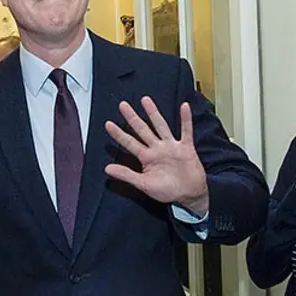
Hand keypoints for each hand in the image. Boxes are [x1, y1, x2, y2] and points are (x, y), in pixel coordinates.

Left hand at [105, 97, 208, 214]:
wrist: (189, 195)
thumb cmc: (167, 191)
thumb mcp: (144, 184)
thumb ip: (127, 175)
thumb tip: (107, 168)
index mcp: (147, 158)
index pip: (130, 143)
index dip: (119, 134)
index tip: (108, 124)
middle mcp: (158, 149)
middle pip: (143, 130)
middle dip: (132, 118)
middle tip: (122, 105)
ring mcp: (172, 147)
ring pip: (161, 126)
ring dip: (153, 113)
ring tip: (145, 100)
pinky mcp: (186, 148)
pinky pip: (186, 131)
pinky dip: (186, 120)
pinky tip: (184, 107)